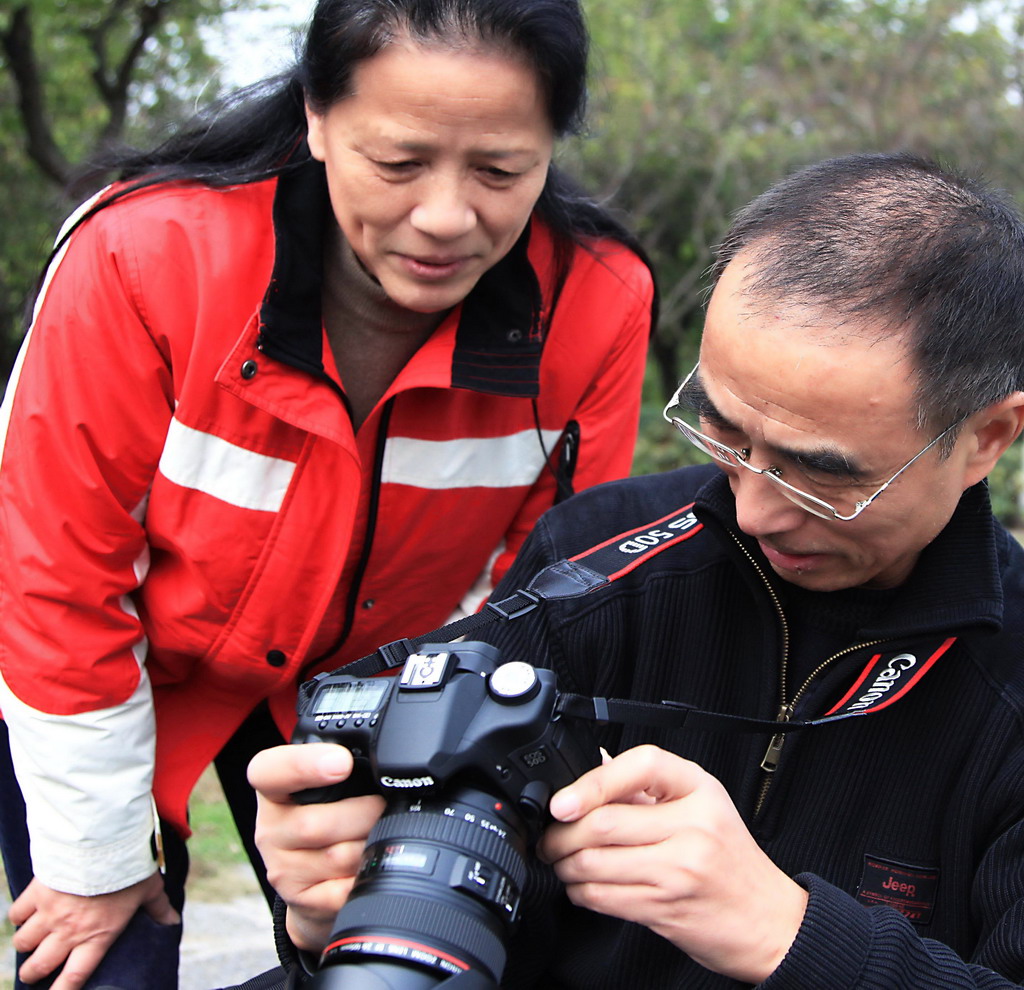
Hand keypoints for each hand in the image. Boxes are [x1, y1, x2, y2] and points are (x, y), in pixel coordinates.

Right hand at [9, 872, 177, 988]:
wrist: (104, 842)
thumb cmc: (130, 868)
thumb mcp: (149, 889)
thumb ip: (158, 909)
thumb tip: (173, 923)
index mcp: (97, 936)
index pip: (74, 977)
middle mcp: (69, 931)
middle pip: (38, 967)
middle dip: (34, 972)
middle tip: (36, 970)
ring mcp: (49, 914)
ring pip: (24, 943)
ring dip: (26, 944)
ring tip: (33, 941)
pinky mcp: (36, 894)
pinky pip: (16, 915)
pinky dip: (19, 916)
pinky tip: (26, 914)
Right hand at [249, 743, 385, 951]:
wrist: (316, 877)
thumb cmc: (329, 813)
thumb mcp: (328, 781)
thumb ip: (346, 762)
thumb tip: (391, 753)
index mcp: (274, 786)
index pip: (271, 771)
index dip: (305, 765)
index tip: (342, 762)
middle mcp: (270, 827)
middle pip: (316, 824)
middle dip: (364, 815)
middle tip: (383, 808)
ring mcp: (282, 867)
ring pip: (336, 858)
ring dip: (368, 846)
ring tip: (376, 836)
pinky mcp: (300, 900)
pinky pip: (343, 891)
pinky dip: (364, 877)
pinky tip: (366, 867)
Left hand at [536, 744, 807, 982]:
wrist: (769, 921)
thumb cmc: (731, 860)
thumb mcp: (702, 805)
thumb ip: (649, 788)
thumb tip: (594, 769)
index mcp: (699, 790)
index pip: (641, 766)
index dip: (593, 782)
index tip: (562, 801)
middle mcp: (692, 826)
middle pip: (604, 822)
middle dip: (561, 833)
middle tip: (549, 836)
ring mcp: (679, 870)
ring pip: (596, 862)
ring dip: (564, 864)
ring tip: (560, 860)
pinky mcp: (666, 908)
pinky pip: (604, 897)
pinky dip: (580, 891)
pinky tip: (580, 886)